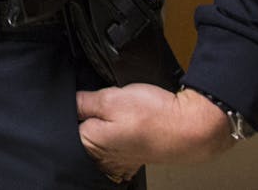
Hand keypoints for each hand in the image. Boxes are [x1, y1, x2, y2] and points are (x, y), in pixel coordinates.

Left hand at [76, 84, 233, 182]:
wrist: (192, 127)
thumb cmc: (154, 116)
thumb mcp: (109, 98)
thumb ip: (82, 101)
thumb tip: (67, 101)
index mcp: (89, 145)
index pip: (65, 123)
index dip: (74, 106)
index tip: (86, 99)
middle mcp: (103, 158)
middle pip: (83, 129)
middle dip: (91, 114)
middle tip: (108, 104)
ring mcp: (119, 159)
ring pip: (102, 132)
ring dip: (108, 121)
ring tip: (124, 113)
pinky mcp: (134, 154)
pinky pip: (118, 139)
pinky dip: (122, 129)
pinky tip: (132, 121)